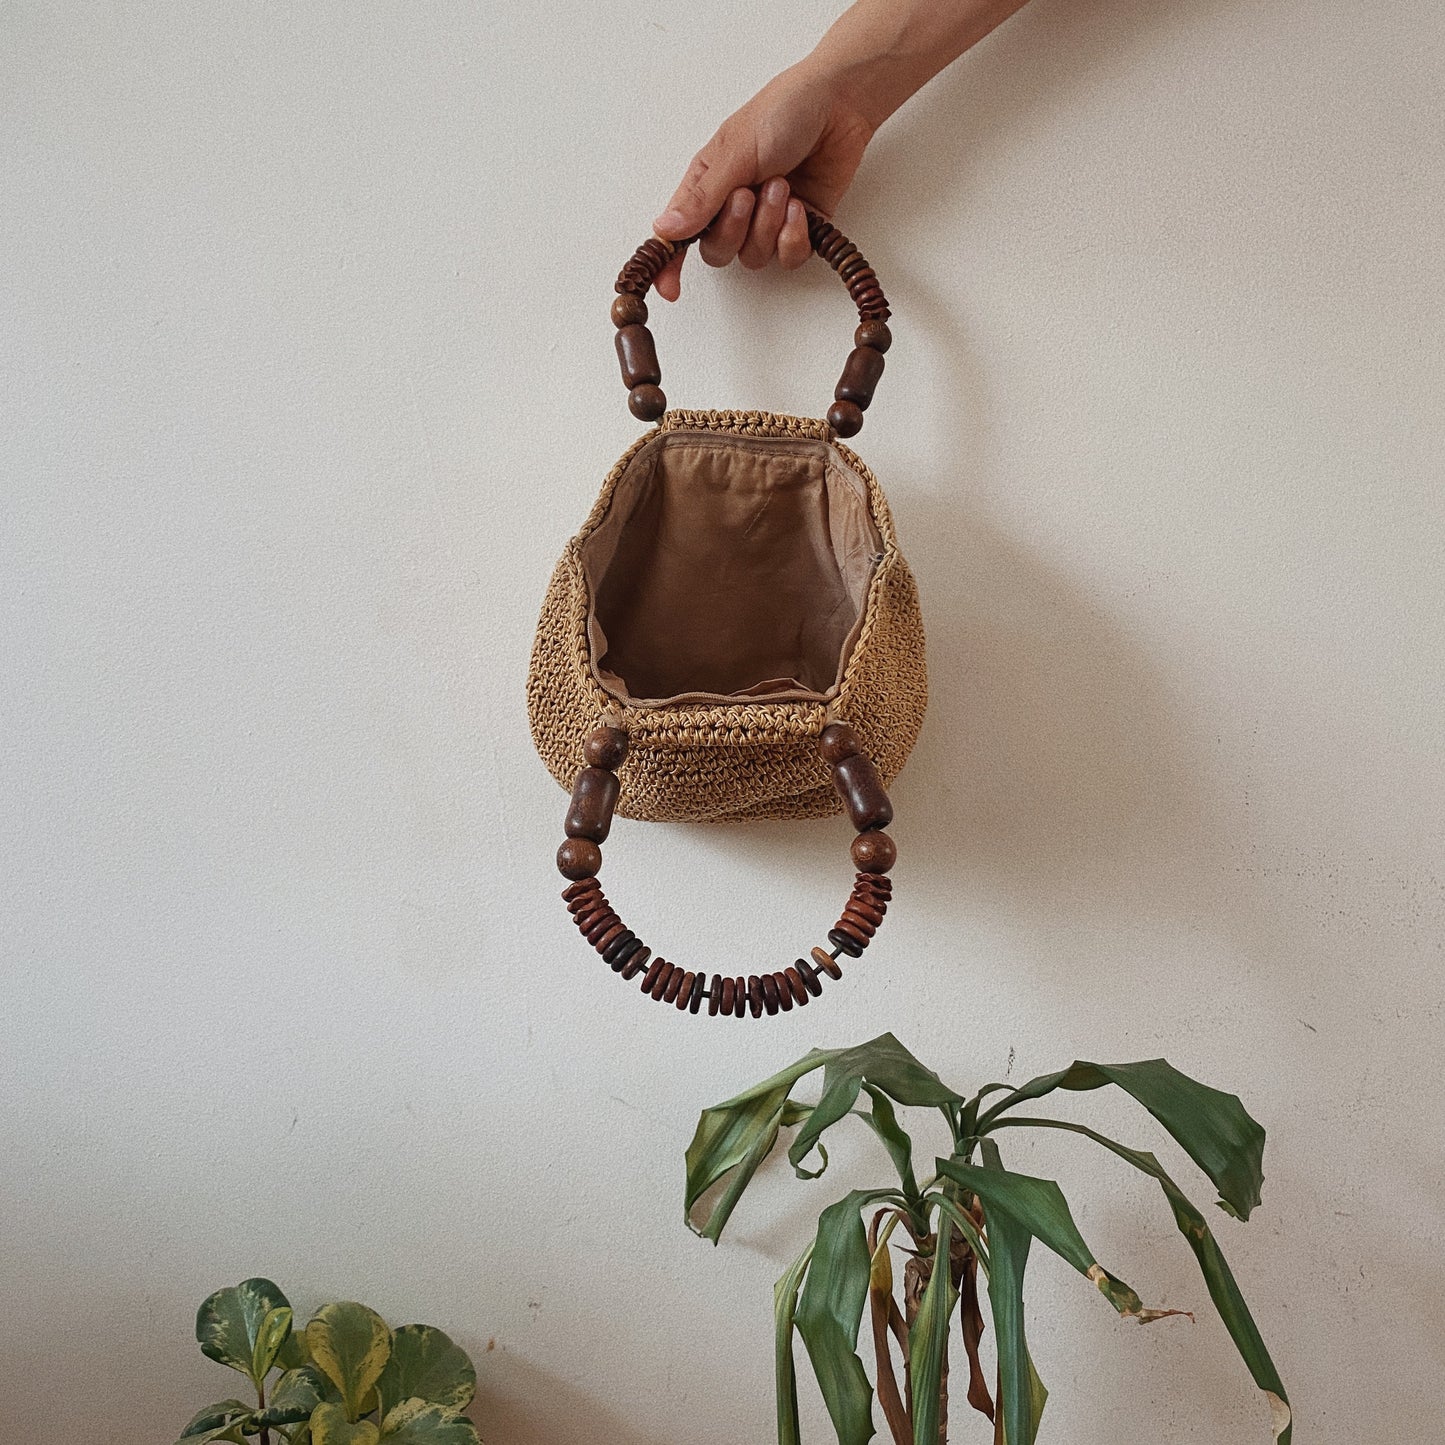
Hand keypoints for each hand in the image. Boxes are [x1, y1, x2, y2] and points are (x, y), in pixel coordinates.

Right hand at [650, 59, 875, 300]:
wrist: (839, 105)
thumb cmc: (783, 112)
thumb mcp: (734, 152)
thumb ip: (702, 198)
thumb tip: (665, 229)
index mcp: (707, 185)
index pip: (678, 234)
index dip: (670, 264)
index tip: (668, 289)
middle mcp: (733, 207)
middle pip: (717, 252)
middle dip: (733, 230)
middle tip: (748, 195)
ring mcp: (766, 221)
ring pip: (753, 257)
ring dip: (768, 225)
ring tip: (782, 186)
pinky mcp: (799, 229)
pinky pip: (787, 257)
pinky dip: (793, 236)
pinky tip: (799, 206)